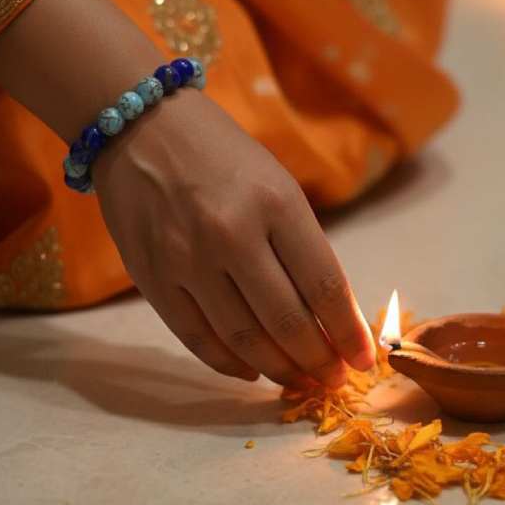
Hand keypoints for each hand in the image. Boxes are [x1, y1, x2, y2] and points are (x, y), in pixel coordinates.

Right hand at [94, 88, 375, 387]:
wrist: (140, 125)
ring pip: (244, 340)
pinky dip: (228, 363)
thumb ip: (302, 246)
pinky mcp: (151, 276)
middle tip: (334, 380)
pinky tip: (250, 370)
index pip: (325, 286)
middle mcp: (231, 233)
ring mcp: (186, 258)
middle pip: (288, 322)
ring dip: (279, 370)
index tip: (364, 360)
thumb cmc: (221, 153)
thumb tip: (331, 316)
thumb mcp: (275, 184)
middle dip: (320, 361)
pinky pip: (196, 338)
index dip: (349, 334)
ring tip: (299, 380)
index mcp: (275, 202)